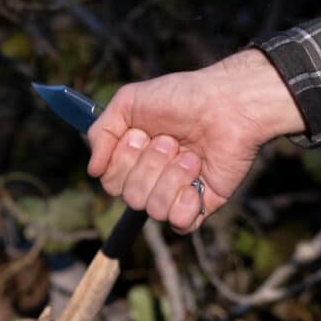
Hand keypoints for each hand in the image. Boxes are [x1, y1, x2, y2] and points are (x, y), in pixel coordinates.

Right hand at [86, 49, 305, 231]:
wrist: (228, 104)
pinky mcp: (202, 205)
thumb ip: (100, 132)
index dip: (122, 161)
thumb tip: (93, 172)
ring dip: (171, 177)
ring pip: (153, 208)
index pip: (110, 182)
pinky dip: (186, 201)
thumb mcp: (126, 102)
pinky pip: (180, 223)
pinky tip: (198, 177)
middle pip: (130, 197)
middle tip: (171, 140)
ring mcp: (177, 194)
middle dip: (149, 165)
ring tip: (190, 155)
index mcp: (134, 158)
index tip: (140, 135)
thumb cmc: (180, 97)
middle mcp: (152, 178)